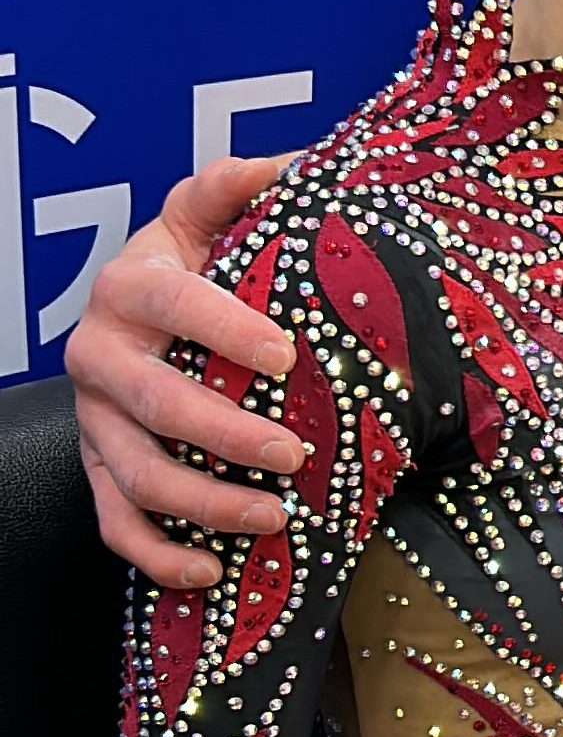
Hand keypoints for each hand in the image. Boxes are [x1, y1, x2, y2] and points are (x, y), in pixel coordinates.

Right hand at [64, 155, 298, 586]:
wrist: (146, 306)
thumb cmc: (199, 259)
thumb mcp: (210, 214)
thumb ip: (237, 185)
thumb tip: (285, 164)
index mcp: (131, 285)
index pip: (176, 306)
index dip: (227, 329)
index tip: (286, 353)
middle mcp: (99, 354)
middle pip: (153, 404)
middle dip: (224, 434)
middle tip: (294, 453)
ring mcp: (95, 418)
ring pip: (135, 474)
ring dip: (203, 504)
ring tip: (273, 516)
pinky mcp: (98, 466)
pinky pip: (114, 522)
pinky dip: (157, 555)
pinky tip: (211, 572)